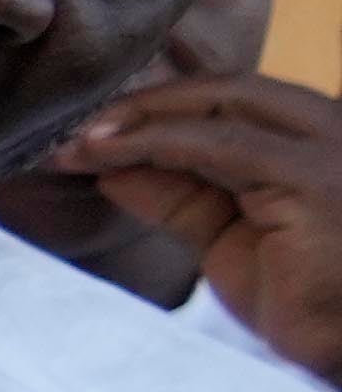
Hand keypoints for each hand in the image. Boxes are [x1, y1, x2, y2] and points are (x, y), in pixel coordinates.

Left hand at [54, 74, 341, 381]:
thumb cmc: (306, 300)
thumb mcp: (228, 239)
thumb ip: (180, 197)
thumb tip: (111, 168)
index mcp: (316, 139)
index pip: (234, 100)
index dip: (161, 106)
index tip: (95, 127)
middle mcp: (331, 128)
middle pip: (227, 91)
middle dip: (144, 106)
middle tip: (74, 131)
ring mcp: (326, 148)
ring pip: (219, 109)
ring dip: (139, 123)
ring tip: (77, 145)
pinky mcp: (311, 177)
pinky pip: (220, 144)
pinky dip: (156, 142)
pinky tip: (106, 154)